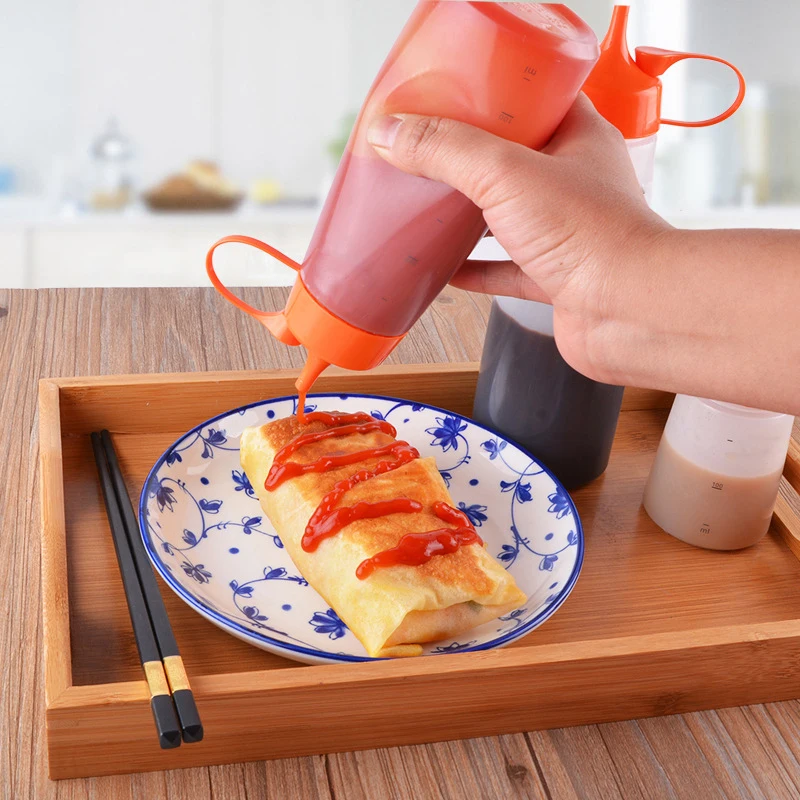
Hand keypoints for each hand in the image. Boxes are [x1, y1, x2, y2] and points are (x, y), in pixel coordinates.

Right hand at [367, 96, 667, 379]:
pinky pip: (506, 270)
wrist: (628, 312)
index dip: (496, 91)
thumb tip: (391, 133)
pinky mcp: (554, 276)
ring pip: (509, 215)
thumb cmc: (594, 237)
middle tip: (432, 148)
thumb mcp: (506, 174)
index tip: (454, 91)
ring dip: (471, 214)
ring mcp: (565, 231)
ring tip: (431, 202)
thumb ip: (446, 151)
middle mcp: (574, 182)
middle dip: (472, 156)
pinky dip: (476, 270)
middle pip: (516, 158)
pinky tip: (447, 270)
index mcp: (577, 138)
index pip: (537, 98)